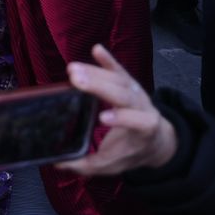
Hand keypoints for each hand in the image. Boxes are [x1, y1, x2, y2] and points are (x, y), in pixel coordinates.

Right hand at [57, 44, 175, 176]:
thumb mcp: (112, 164)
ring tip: (72, 69)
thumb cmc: (131, 151)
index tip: (101, 118)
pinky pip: (120, 70)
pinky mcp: (129, 83)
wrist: (156, 138)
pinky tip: (96, 49)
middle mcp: (144, 107)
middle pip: (124, 95)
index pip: (138, 122)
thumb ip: (87, 165)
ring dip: (96, 72)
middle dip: (101, 86)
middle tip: (76, 80)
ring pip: (119, 80)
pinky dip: (109, 60)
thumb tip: (58, 162)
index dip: (122, 118)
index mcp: (145, 130)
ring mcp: (136, 92)